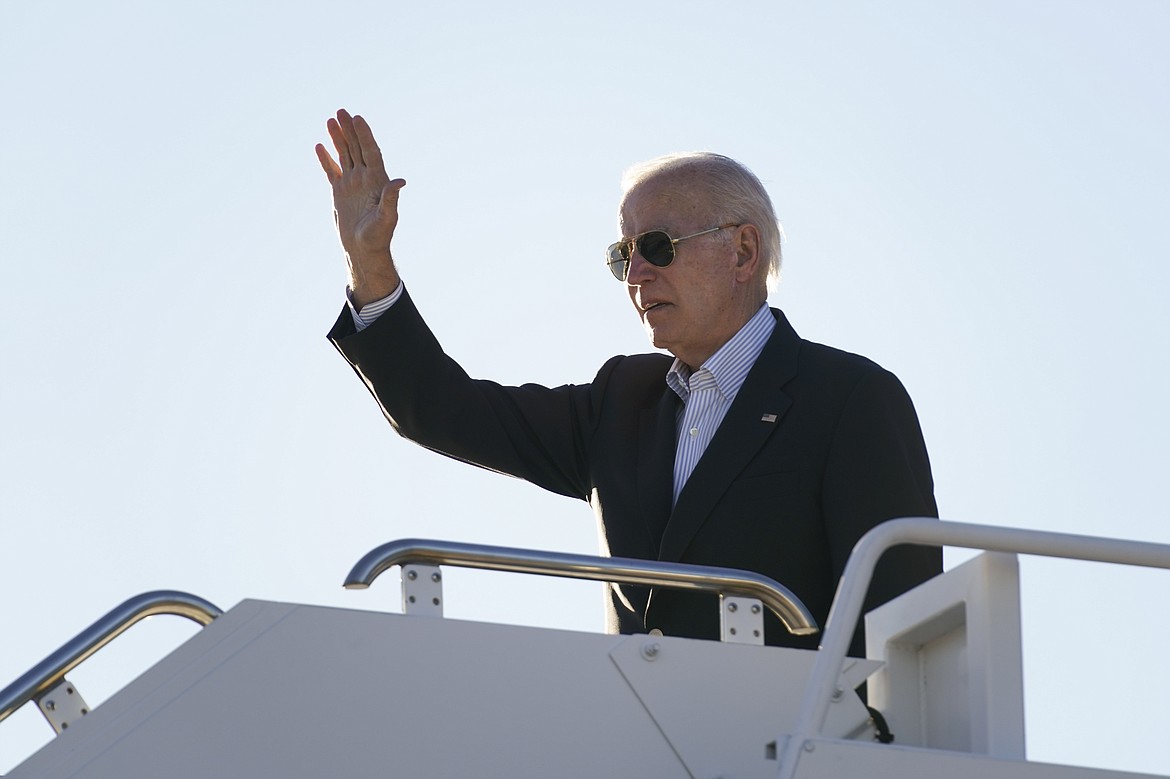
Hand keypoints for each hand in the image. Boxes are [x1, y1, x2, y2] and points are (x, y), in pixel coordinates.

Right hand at [315, 109, 406, 306]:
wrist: (364, 250)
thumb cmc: (378, 237)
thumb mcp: (387, 218)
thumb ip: (391, 198)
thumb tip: (401, 181)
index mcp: (378, 182)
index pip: (371, 152)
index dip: (365, 135)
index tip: (357, 118)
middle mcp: (365, 179)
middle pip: (357, 149)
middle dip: (349, 130)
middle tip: (341, 111)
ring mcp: (352, 184)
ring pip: (344, 156)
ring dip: (338, 138)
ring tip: (330, 120)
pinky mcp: (340, 192)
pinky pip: (332, 171)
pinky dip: (326, 159)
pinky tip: (320, 146)